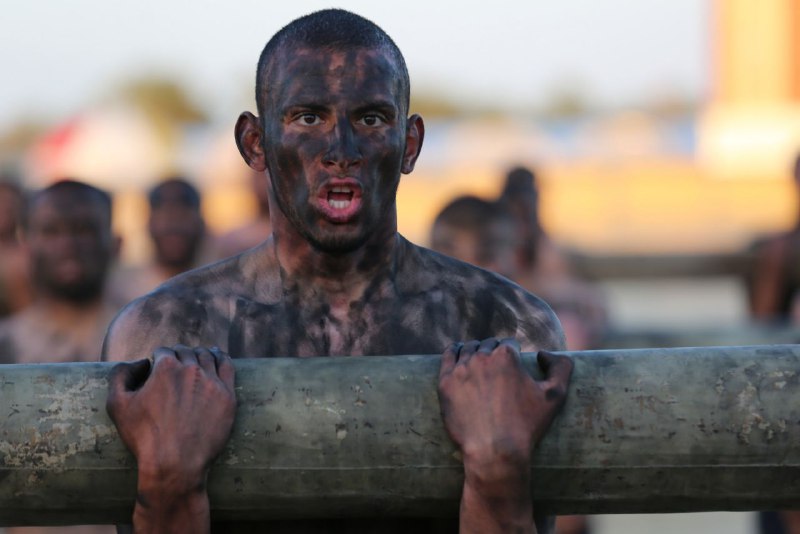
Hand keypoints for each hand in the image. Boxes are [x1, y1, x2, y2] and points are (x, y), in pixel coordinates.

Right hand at [106, 345, 235, 498]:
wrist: (175, 464)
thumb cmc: (144, 437)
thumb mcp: (117, 405)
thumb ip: (120, 374)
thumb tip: (139, 362)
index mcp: (166, 368)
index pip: (164, 351)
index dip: (159, 358)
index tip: (158, 367)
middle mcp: (192, 370)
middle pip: (186, 352)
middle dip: (179, 356)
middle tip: (176, 365)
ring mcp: (212, 382)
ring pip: (207, 356)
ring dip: (199, 355)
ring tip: (197, 357)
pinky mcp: (228, 396)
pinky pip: (227, 367)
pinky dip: (220, 358)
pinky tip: (217, 357)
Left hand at [437, 338, 572, 532]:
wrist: (495, 452)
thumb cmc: (526, 426)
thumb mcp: (556, 396)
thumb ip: (561, 367)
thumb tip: (543, 353)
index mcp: (506, 355)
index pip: (509, 343)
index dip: (514, 352)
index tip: (513, 364)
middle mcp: (481, 357)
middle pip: (487, 345)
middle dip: (493, 352)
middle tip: (496, 367)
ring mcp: (460, 369)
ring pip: (467, 349)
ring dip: (474, 351)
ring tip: (477, 360)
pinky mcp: (445, 383)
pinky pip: (447, 358)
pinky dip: (453, 353)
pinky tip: (456, 354)